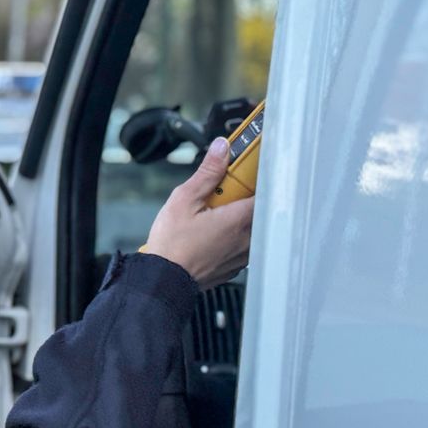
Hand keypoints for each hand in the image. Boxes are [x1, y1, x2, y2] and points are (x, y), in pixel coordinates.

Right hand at [143, 137, 254, 289]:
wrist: (164, 279)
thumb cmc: (172, 244)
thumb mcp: (184, 199)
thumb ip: (208, 172)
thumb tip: (221, 149)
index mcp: (239, 219)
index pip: (263, 190)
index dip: (254, 178)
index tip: (243, 172)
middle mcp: (247, 239)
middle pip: (257, 209)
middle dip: (241, 198)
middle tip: (219, 195)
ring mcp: (242, 256)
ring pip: (251, 229)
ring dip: (238, 219)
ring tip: (212, 216)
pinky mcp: (234, 267)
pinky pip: (242, 246)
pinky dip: (232, 237)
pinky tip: (210, 235)